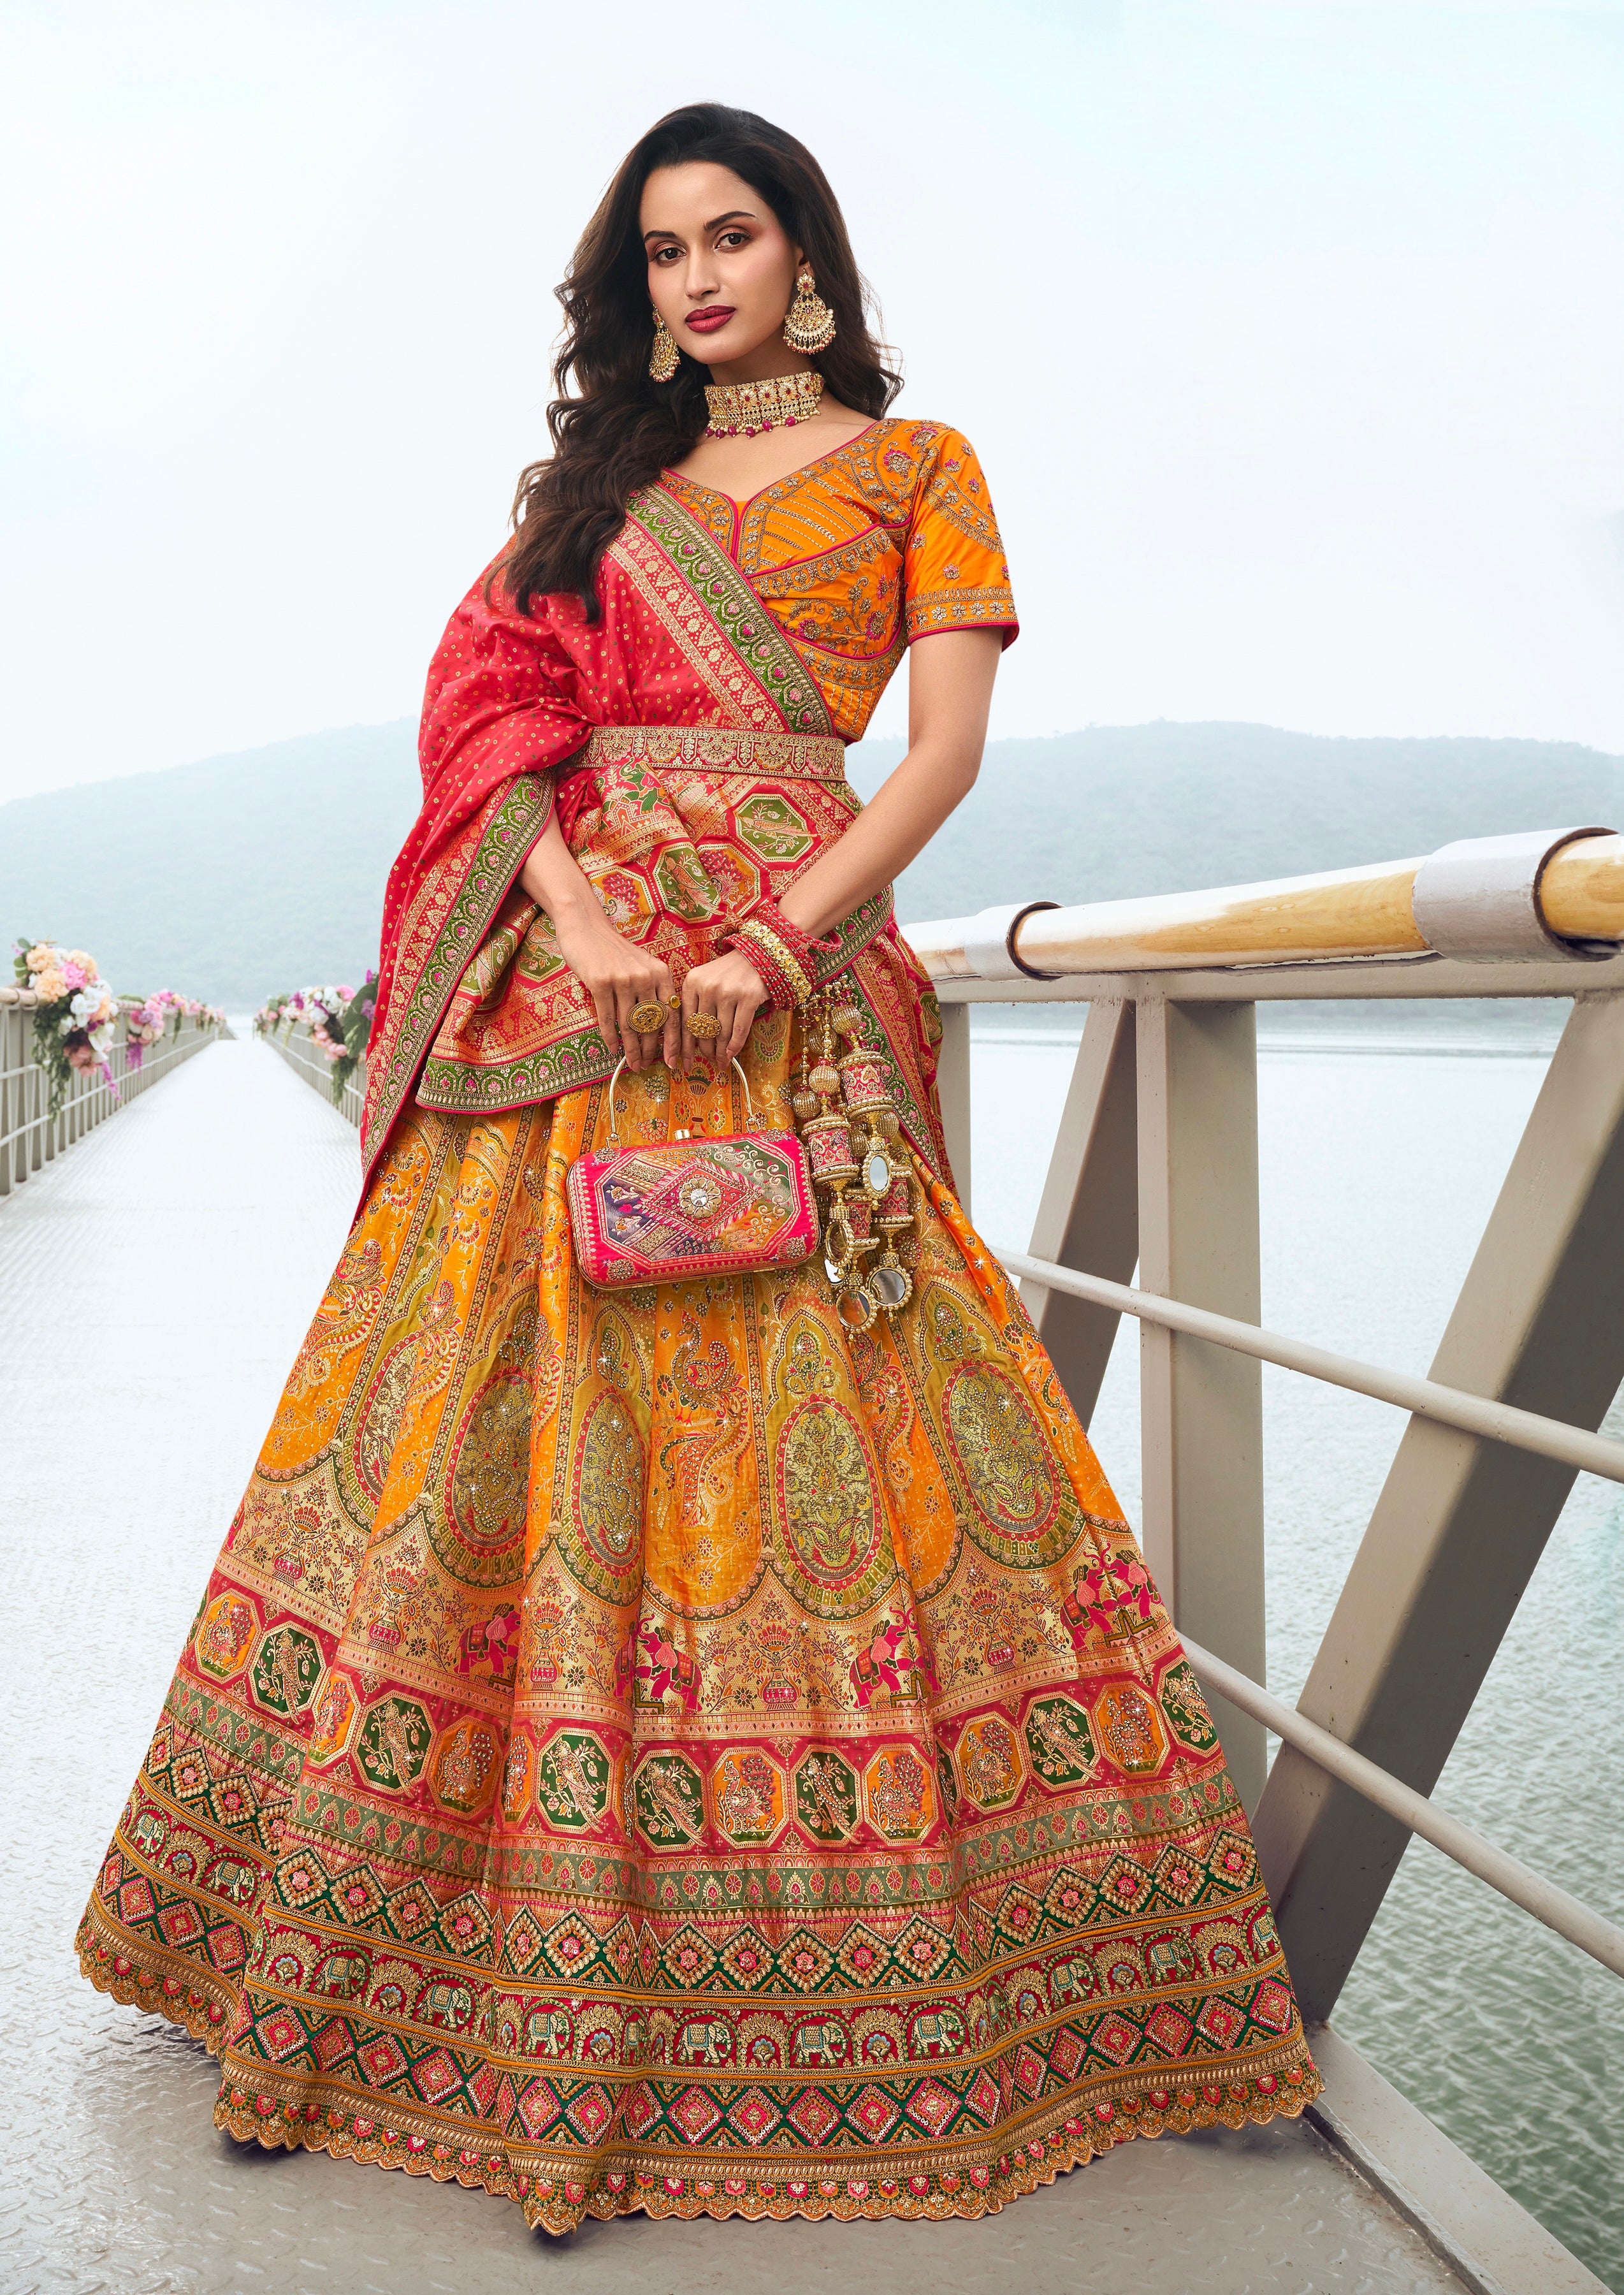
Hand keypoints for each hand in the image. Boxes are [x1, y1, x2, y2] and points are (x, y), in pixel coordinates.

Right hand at [546, 897, 677, 1071]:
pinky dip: (610, 1037)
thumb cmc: (614, 952)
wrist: (586, 927)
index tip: (672, 1061)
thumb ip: (652, 991)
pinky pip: (607, 1018)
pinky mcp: (600, 983)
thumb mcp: (642, 966)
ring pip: (630, 1025)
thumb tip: (658, 1029)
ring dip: (631, 1049)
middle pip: (652, 1024)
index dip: (673, 1041)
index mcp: (661, 973)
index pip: (672, 1014)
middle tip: (646, 1066)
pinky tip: (612, 1049)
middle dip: (650, 1050)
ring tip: (632, 1063)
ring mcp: (623, 980)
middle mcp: (646, 977)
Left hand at [680, 948, 768, 1070]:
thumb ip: (695, 1005)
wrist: (757, 956)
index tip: (681, 1062)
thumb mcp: (705, 982)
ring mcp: (728, 992)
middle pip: (702, 1030)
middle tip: (709, 1060)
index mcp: (692, 983)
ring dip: (721, 1052)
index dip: (683, 1046)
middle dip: (705, 1050)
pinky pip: (739, 1031)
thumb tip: (689, 1042)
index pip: (684, 1022)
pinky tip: (732, 1054)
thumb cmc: (728, 974)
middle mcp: (707, 987)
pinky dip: (735, 1046)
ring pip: (721, 1033)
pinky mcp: (748, 997)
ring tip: (721, 1061)